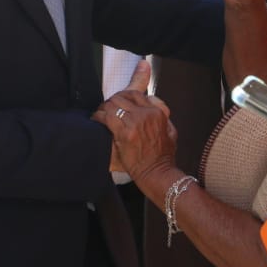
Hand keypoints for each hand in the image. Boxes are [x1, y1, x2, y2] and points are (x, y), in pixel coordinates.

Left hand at [92, 60, 176, 183]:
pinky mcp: (125, 133)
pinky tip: (96, 120)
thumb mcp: (170, 131)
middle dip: (112, 101)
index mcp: (157, 112)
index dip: (123, 96)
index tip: (118, 101)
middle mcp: (146, 114)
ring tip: (100, 113)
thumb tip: (155, 103)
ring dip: (103, 108)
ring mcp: (135, 122)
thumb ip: (163, 115)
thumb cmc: (163, 157)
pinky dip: (98, 117)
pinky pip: (107, 117)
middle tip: (106, 107)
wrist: (157, 172)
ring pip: (113, 105)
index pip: (135, 94)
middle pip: (122, 96)